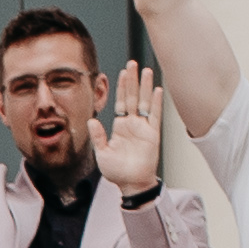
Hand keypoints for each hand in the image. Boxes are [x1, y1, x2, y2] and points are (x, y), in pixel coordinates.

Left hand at [99, 58, 165, 185]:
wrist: (131, 184)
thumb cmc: (117, 172)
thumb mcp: (102, 153)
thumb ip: (98, 136)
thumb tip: (91, 120)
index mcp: (119, 127)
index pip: (120, 102)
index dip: (121, 87)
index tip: (122, 72)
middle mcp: (132, 124)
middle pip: (132, 97)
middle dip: (132, 80)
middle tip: (133, 63)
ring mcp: (143, 128)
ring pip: (144, 102)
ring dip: (145, 86)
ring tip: (146, 70)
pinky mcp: (152, 135)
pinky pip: (155, 116)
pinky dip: (155, 103)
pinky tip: (157, 90)